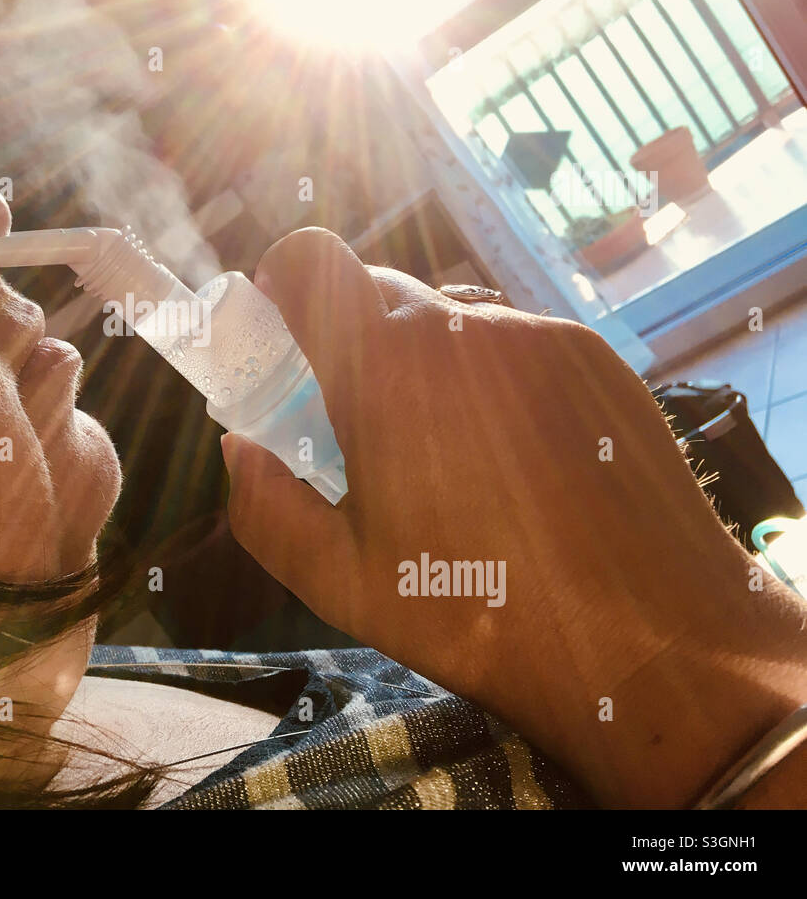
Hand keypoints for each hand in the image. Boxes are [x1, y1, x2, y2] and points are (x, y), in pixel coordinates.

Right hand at [221, 228, 806, 807]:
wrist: (657, 639)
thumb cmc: (478, 614)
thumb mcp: (341, 583)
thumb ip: (266, 506)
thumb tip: (241, 446)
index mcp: (387, 367)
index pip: (310, 259)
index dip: (282, 283)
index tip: (284, 339)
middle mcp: (463, 326)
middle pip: (378, 291)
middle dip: (348, 341)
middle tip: (358, 426)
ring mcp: (537, 336)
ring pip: (449, 319)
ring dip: (423, 363)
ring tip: (450, 456)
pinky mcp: (594, 357)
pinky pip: (513, 344)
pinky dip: (489, 380)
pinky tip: (519, 460)